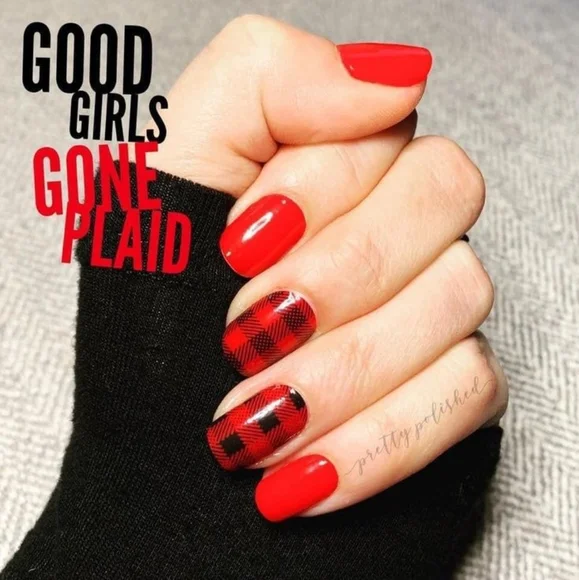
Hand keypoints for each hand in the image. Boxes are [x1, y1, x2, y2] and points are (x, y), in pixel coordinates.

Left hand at [147, 15, 507, 521]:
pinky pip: (468, 393)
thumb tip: (394, 74)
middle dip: (334, 274)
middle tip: (246, 330)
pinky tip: (305, 468)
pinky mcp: (452, 385)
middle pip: (445, 194)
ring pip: (460, 295)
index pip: (386, 130)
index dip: (310, 190)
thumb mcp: (167, 173)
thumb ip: (263, 81)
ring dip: (341, 369)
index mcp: (337, 164)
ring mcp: (435, 304)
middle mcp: (400, 224)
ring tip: (252, 414)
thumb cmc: (154, 316)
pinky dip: (377, 440)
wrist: (159, 439)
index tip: (235, 248)